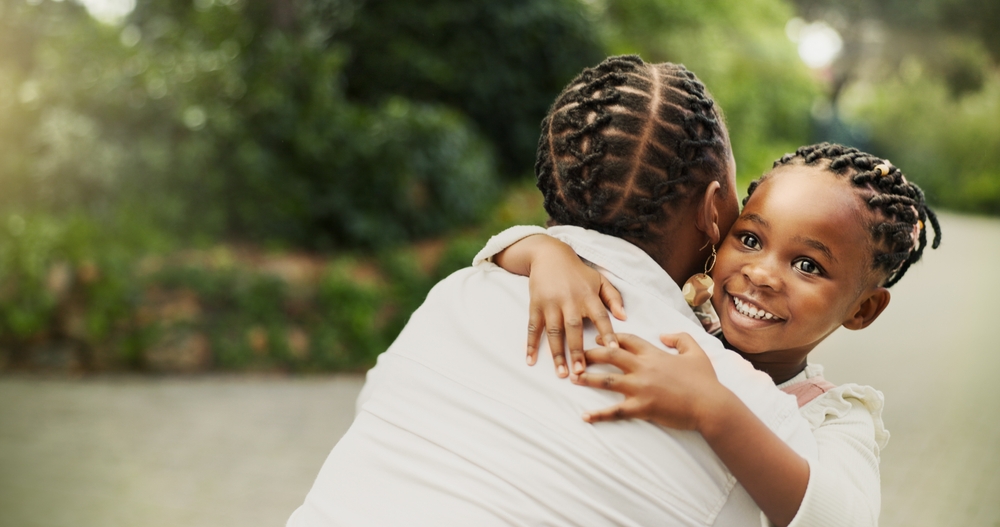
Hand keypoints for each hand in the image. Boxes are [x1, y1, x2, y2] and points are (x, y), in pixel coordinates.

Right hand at [522, 239, 625, 377]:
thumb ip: (613, 297)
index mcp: (588, 296)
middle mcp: (569, 301)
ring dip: (556, 353)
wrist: (549, 255)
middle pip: (574, 329)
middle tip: (581, 372)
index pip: (601, 317)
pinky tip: (531, 359)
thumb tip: (624, 317)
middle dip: (577, 351)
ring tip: (561, 373)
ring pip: (553, 332)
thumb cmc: (578, 272)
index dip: (608, 333)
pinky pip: (533, 327)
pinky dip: (531, 344)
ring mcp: (551, 304)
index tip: (613, 350)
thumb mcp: (599, 279)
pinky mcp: (536, 305)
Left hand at [572, 333, 731, 430]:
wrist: (711, 405)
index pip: (627, 339)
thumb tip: (664, 334)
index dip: (610, 337)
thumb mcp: (696, 352)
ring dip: (587, 379)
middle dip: (590, 353)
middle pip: (610, 354)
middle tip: (576, 354)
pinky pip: (615, 411)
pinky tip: (585, 416)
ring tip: (572, 378)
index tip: (596, 337)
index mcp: (654, 354)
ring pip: (606, 381)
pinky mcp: (641, 408)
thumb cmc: (705, 380)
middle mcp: (643, 368)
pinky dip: (599, 415)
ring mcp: (640, 388)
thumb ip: (680, 338)